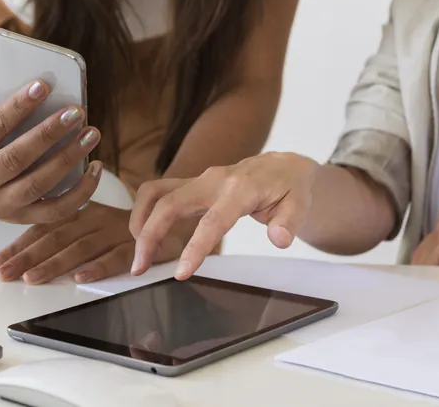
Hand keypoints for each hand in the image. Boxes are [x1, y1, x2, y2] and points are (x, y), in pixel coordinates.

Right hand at [0, 63, 101, 223]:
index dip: (17, 106)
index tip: (43, 85)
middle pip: (16, 158)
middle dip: (49, 133)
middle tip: (77, 112)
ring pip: (38, 184)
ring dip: (68, 159)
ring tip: (91, 134)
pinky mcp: (22, 220)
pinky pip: (56, 210)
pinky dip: (80, 191)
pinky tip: (96, 167)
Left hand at [0, 202, 185, 284]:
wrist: (173, 218)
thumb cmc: (127, 226)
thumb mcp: (93, 224)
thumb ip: (66, 234)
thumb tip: (26, 255)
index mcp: (80, 212)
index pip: (43, 228)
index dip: (18, 245)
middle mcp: (94, 218)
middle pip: (55, 237)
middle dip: (26, 257)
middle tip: (4, 274)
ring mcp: (116, 231)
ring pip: (80, 247)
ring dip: (54, 264)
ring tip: (32, 278)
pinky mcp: (139, 244)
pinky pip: (117, 256)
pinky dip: (98, 266)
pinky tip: (80, 277)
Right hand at [129, 152, 318, 278]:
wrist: (283, 165)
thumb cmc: (290, 187)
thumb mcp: (300, 204)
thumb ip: (289, 222)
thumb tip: (278, 239)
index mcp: (241, 188)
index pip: (213, 221)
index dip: (195, 248)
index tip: (181, 273)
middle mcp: (214, 180)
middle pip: (170, 202)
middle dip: (150, 234)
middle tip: (139, 267)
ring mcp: (199, 179)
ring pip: (156, 192)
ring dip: (140, 221)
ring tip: (138, 254)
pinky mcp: (191, 183)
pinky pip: (159, 191)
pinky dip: (144, 211)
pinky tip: (143, 236)